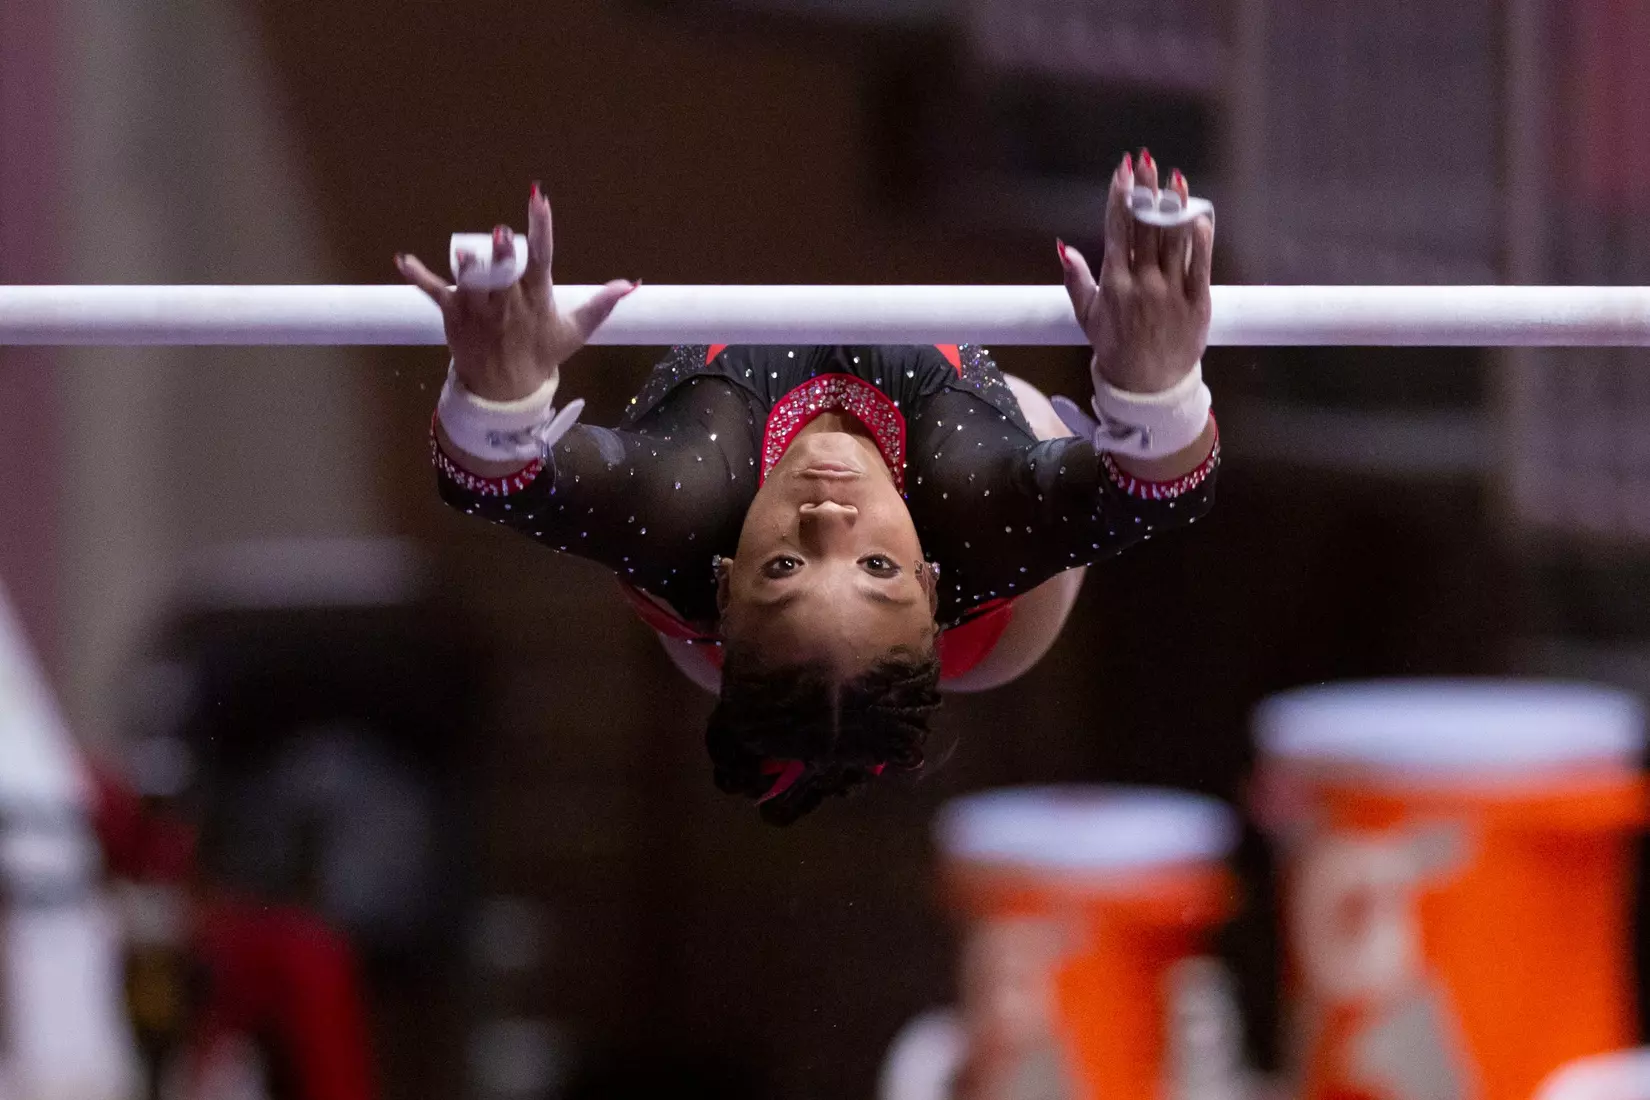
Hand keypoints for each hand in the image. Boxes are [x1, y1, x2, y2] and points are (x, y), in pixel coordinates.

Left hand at [396, 184, 635, 401]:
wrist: (506, 390)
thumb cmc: (541, 355)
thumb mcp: (574, 332)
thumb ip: (601, 304)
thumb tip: (630, 284)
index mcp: (536, 299)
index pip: (541, 258)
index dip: (541, 228)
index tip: (539, 200)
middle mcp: (507, 302)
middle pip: (504, 273)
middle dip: (504, 256)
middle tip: (502, 234)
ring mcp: (478, 309)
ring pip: (472, 282)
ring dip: (468, 268)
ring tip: (466, 253)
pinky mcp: (453, 314)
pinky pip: (434, 291)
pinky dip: (418, 276)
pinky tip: (402, 260)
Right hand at [1059, 150, 1213, 393]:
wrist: (1147, 386)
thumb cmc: (1115, 347)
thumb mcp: (1088, 315)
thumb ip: (1076, 279)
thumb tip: (1062, 247)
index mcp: (1115, 284)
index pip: (1117, 231)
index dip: (1120, 198)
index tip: (1123, 172)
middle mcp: (1143, 284)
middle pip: (1146, 228)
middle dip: (1146, 192)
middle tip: (1148, 161)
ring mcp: (1171, 292)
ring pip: (1174, 241)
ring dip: (1175, 207)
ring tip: (1175, 179)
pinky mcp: (1197, 302)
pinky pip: (1201, 265)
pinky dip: (1200, 239)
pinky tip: (1199, 215)